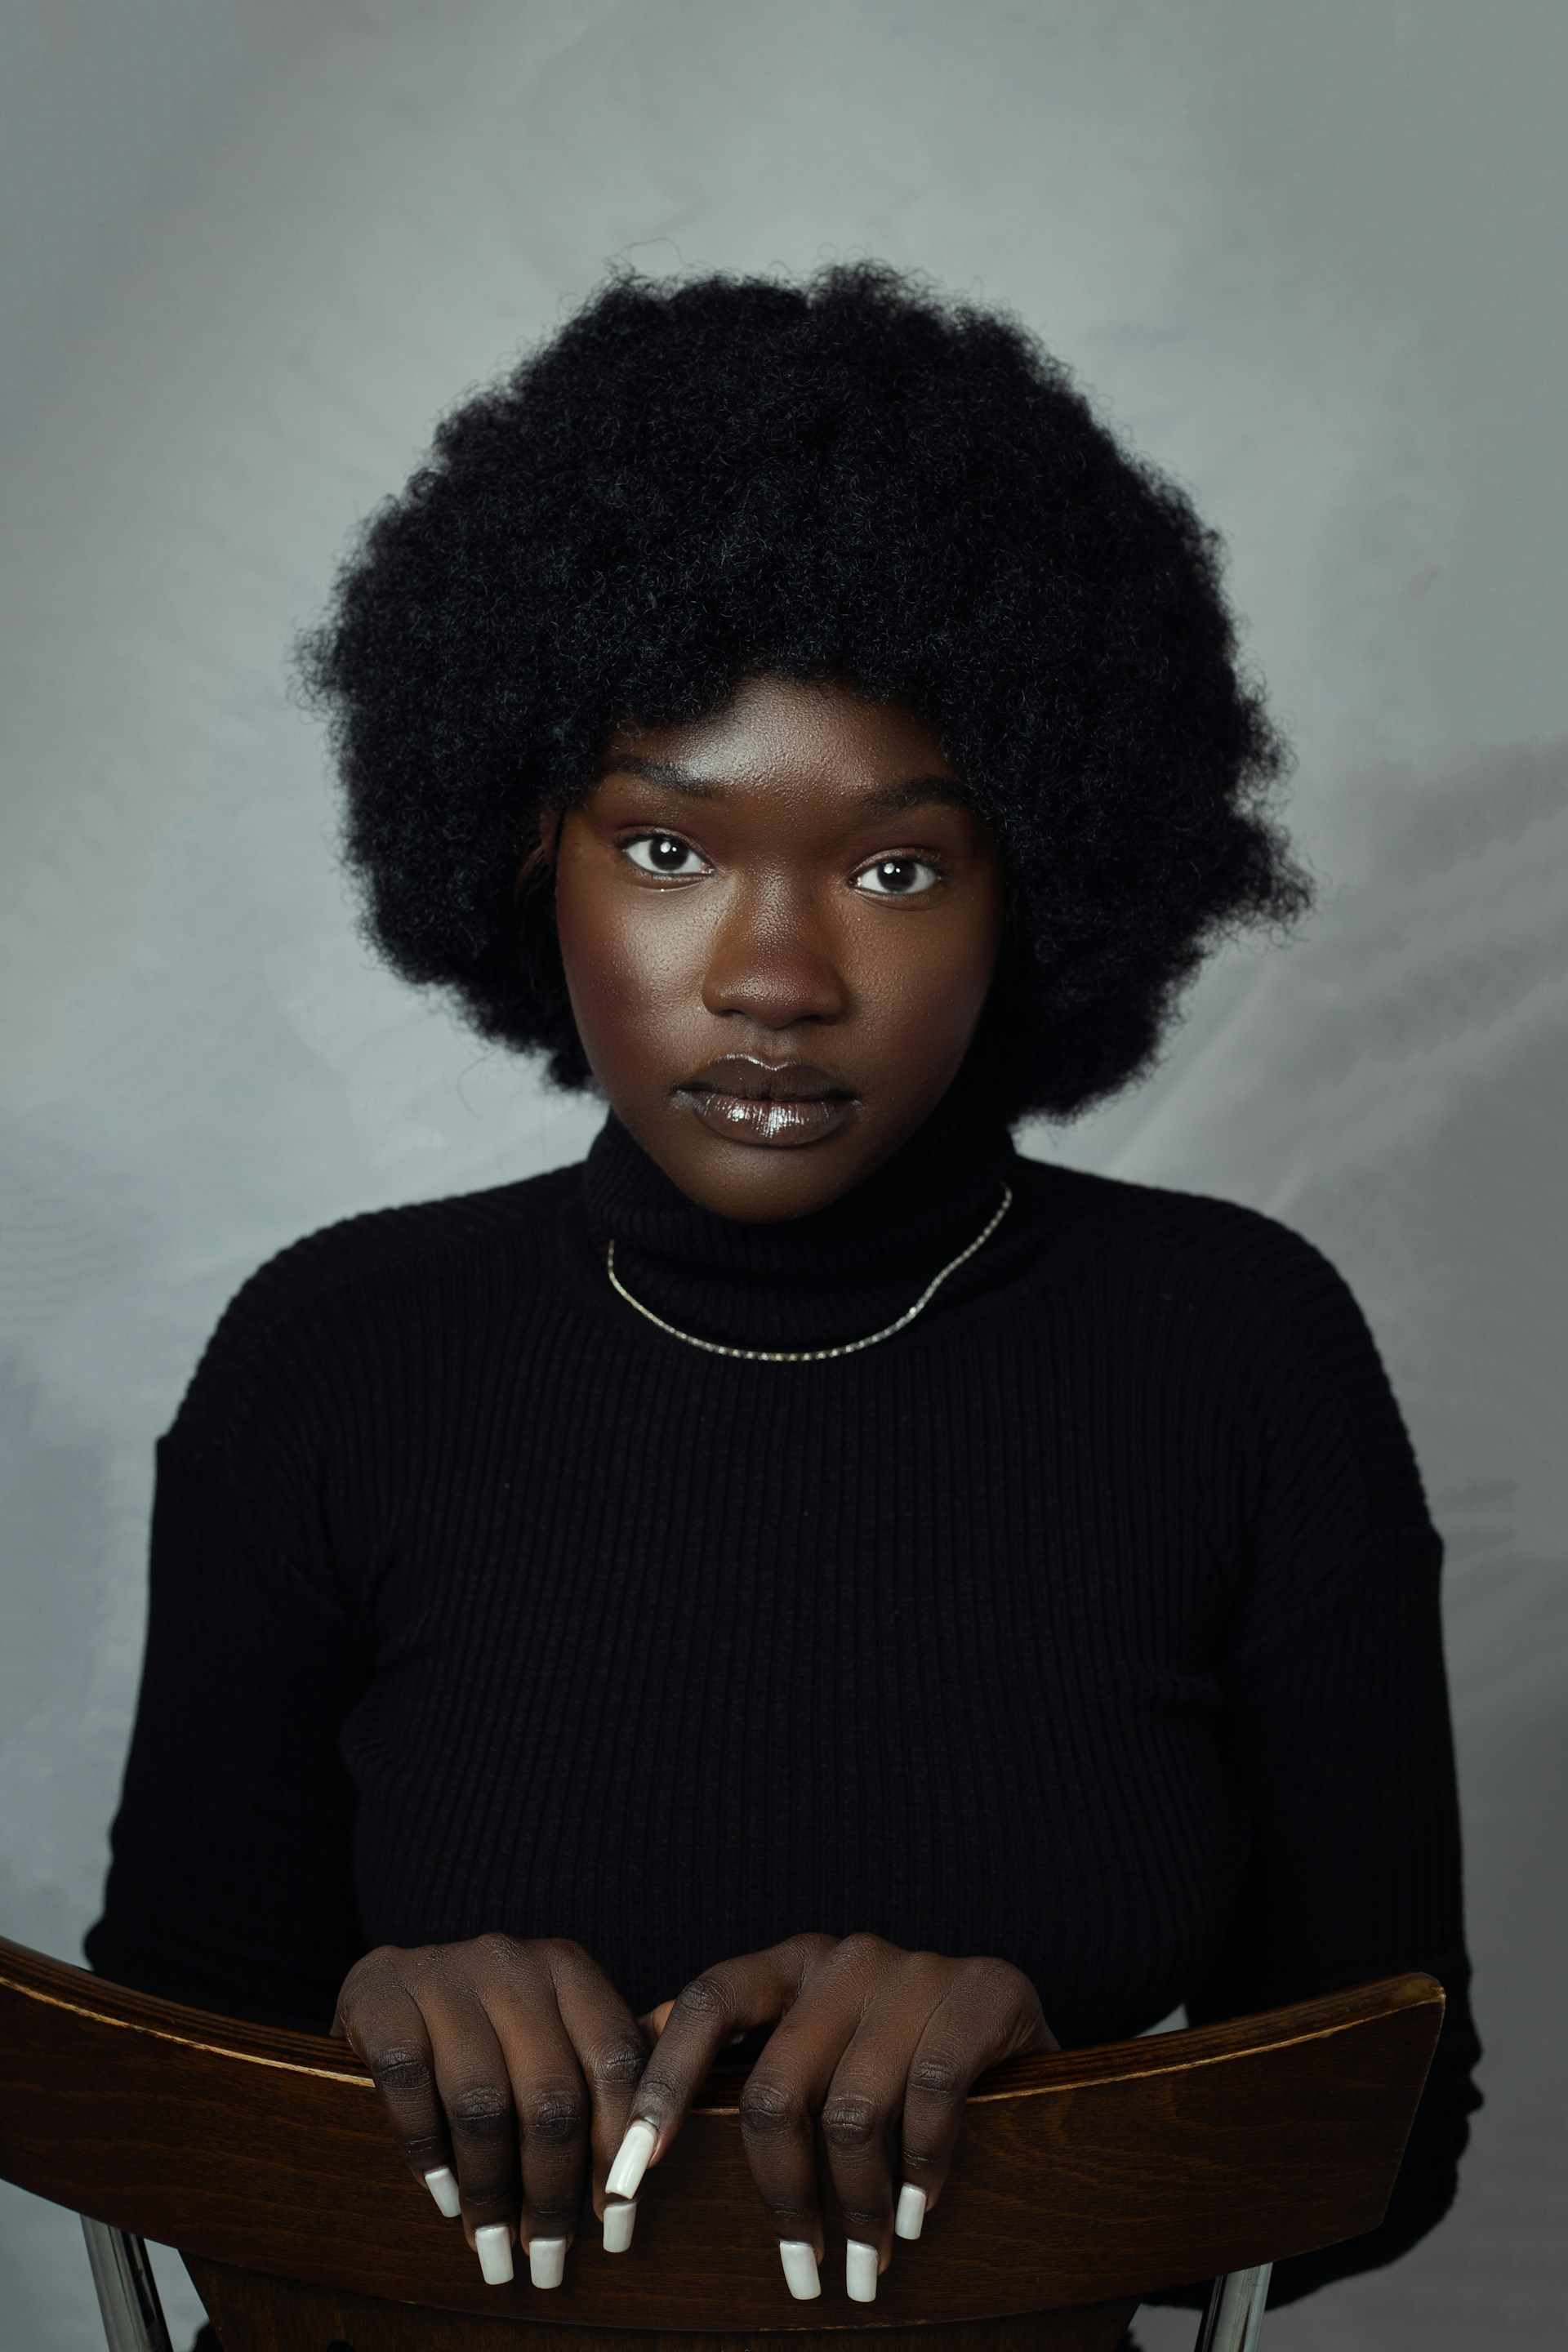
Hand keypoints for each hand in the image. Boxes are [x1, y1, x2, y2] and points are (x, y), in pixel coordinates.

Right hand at [333, 1935, 648, 2288]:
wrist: (385, 1985)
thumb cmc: (488, 2026)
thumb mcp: (553, 2027)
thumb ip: (610, 2062)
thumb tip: (688, 2102)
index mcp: (568, 1968)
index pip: (615, 2062)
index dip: (621, 2150)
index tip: (617, 2225)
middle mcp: (512, 1961)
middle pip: (553, 2096)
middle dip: (553, 2193)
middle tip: (549, 2261)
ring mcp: (444, 1975)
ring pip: (483, 2104)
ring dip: (491, 2192)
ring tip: (494, 2248)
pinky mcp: (380, 1997)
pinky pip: (410, 2088)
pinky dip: (428, 2152)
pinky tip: (442, 2196)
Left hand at [603, 1932, 1055, 2303]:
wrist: (1014, 2024)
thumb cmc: (891, 2050)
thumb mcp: (812, 2040)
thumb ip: (729, 2042)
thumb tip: (628, 2043)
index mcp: (792, 1963)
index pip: (708, 2002)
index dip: (665, 2084)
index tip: (631, 2178)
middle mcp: (847, 1957)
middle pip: (778, 2088)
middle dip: (782, 2195)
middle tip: (798, 2271)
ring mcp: (916, 1969)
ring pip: (854, 2110)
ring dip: (858, 2207)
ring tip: (866, 2265)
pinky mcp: (983, 1990)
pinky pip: (934, 2096)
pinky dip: (922, 2171)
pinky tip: (918, 2215)